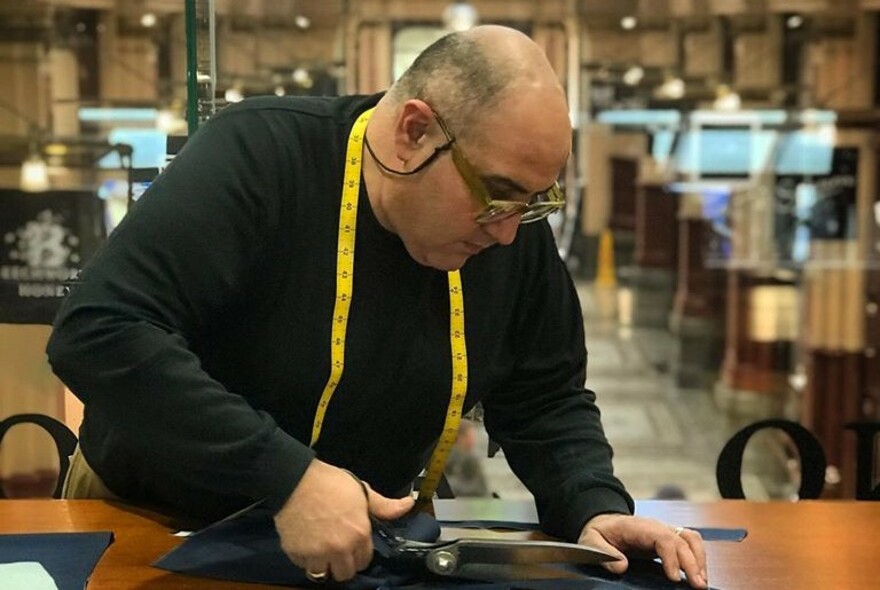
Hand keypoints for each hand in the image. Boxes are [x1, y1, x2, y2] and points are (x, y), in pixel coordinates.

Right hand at [273, 459, 413, 581]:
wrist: (295, 480)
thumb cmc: (331, 483)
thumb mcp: (362, 491)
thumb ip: (384, 506)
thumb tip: (408, 504)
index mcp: (359, 534)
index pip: (365, 561)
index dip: (360, 553)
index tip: (353, 544)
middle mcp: (340, 549)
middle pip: (346, 573)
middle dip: (343, 563)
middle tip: (337, 548)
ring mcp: (317, 554)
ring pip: (324, 573)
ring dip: (324, 564)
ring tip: (321, 548)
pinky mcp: (297, 554)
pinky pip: (304, 565)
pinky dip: (305, 558)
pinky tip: (307, 542)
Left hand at [578, 513, 707, 588]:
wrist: (604, 522)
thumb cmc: (599, 532)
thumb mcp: (591, 540)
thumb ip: (603, 553)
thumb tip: (621, 566)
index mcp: (638, 527)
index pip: (662, 537)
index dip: (671, 556)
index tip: (673, 577)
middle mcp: (656, 527)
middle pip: (682, 539)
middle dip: (692, 562)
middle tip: (698, 586)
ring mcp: (665, 532)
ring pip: (691, 539)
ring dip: (700, 559)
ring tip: (702, 583)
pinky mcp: (669, 539)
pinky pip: (690, 544)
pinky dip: (698, 558)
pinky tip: (698, 576)